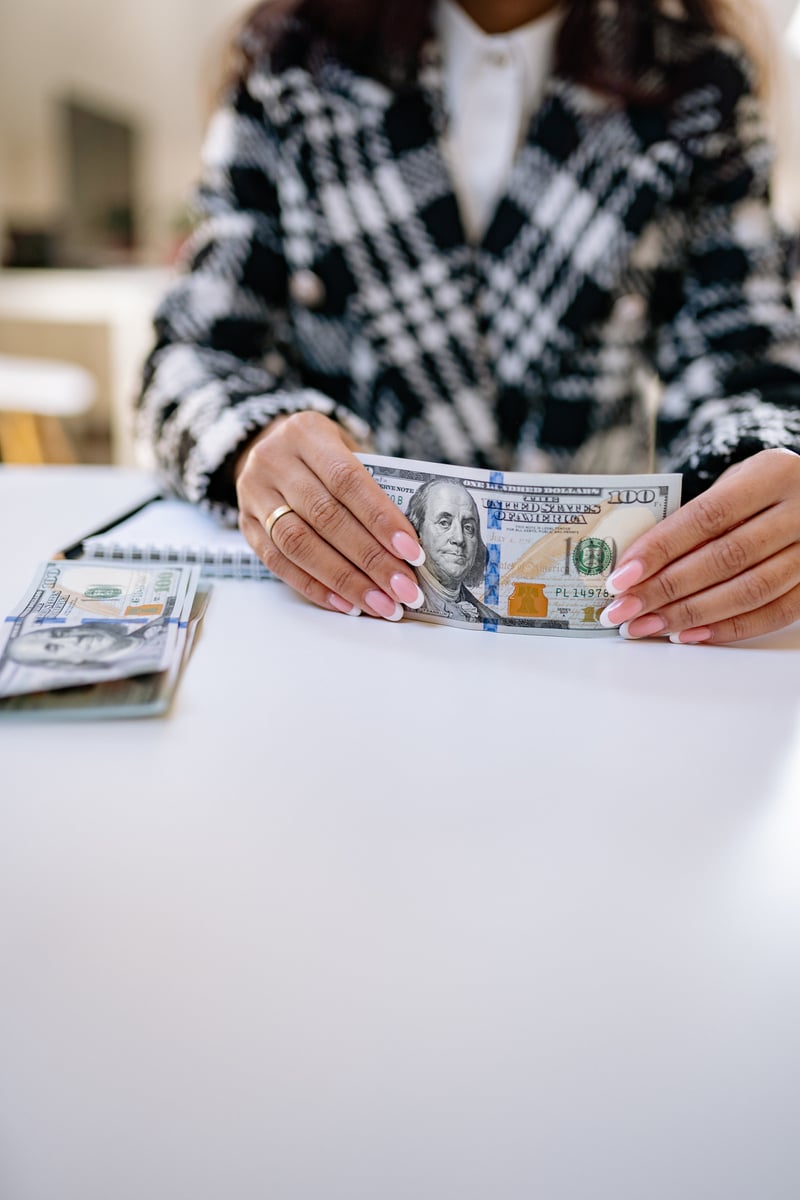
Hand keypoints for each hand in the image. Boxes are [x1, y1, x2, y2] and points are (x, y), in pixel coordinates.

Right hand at [235, 412, 425, 619]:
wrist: (267, 445)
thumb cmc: (323, 454)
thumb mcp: (346, 448)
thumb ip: (373, 484)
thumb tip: (410, 543)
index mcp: (305, 433)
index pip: (348, 480)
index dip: (381, 519)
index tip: (412, 553)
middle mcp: (274, 460)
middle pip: (325, 517)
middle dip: (370, 559)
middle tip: (403, 589)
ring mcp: (254, 494)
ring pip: (299, 544)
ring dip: (345, 581)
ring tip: (380, 604)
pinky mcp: (245, 524)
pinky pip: (278, 563)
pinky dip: (315, 587)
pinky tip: (346, 604)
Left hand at [599, 449, 799, 643]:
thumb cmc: (760, 492)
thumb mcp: (735, 484)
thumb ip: (696, 517)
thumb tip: (638, 564)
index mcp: (772, 474)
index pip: (707, 516)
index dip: (660, 550)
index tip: (621, 577)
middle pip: (726, 558)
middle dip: (666, 589)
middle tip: (624, 610)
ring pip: (750, 591)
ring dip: (690, 615)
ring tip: (647, 626)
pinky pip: (774, 614)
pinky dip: (728, 628)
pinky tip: (689, 635)